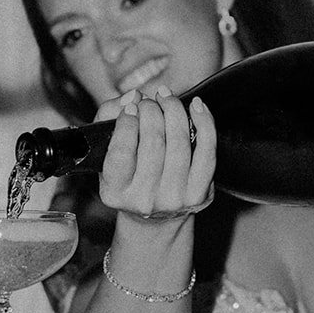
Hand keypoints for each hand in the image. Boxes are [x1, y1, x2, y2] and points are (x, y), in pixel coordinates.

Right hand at [97, 88, 215, 219]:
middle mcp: (143, 199)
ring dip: (174, 111)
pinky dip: (204, 123)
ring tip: (167, 99)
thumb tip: (133, 97)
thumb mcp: (106, 151)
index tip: (131, 107)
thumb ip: (108, 117)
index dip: (128, 122)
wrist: (155, 215)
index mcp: (115, 192)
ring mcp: (173, 198)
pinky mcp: (198, 193)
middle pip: (153, 143)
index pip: (121, 151)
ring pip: (180, 143)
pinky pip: (207, 152)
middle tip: (149, 102)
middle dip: (151, 111)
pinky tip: (196, 107)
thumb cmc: (129, 175)